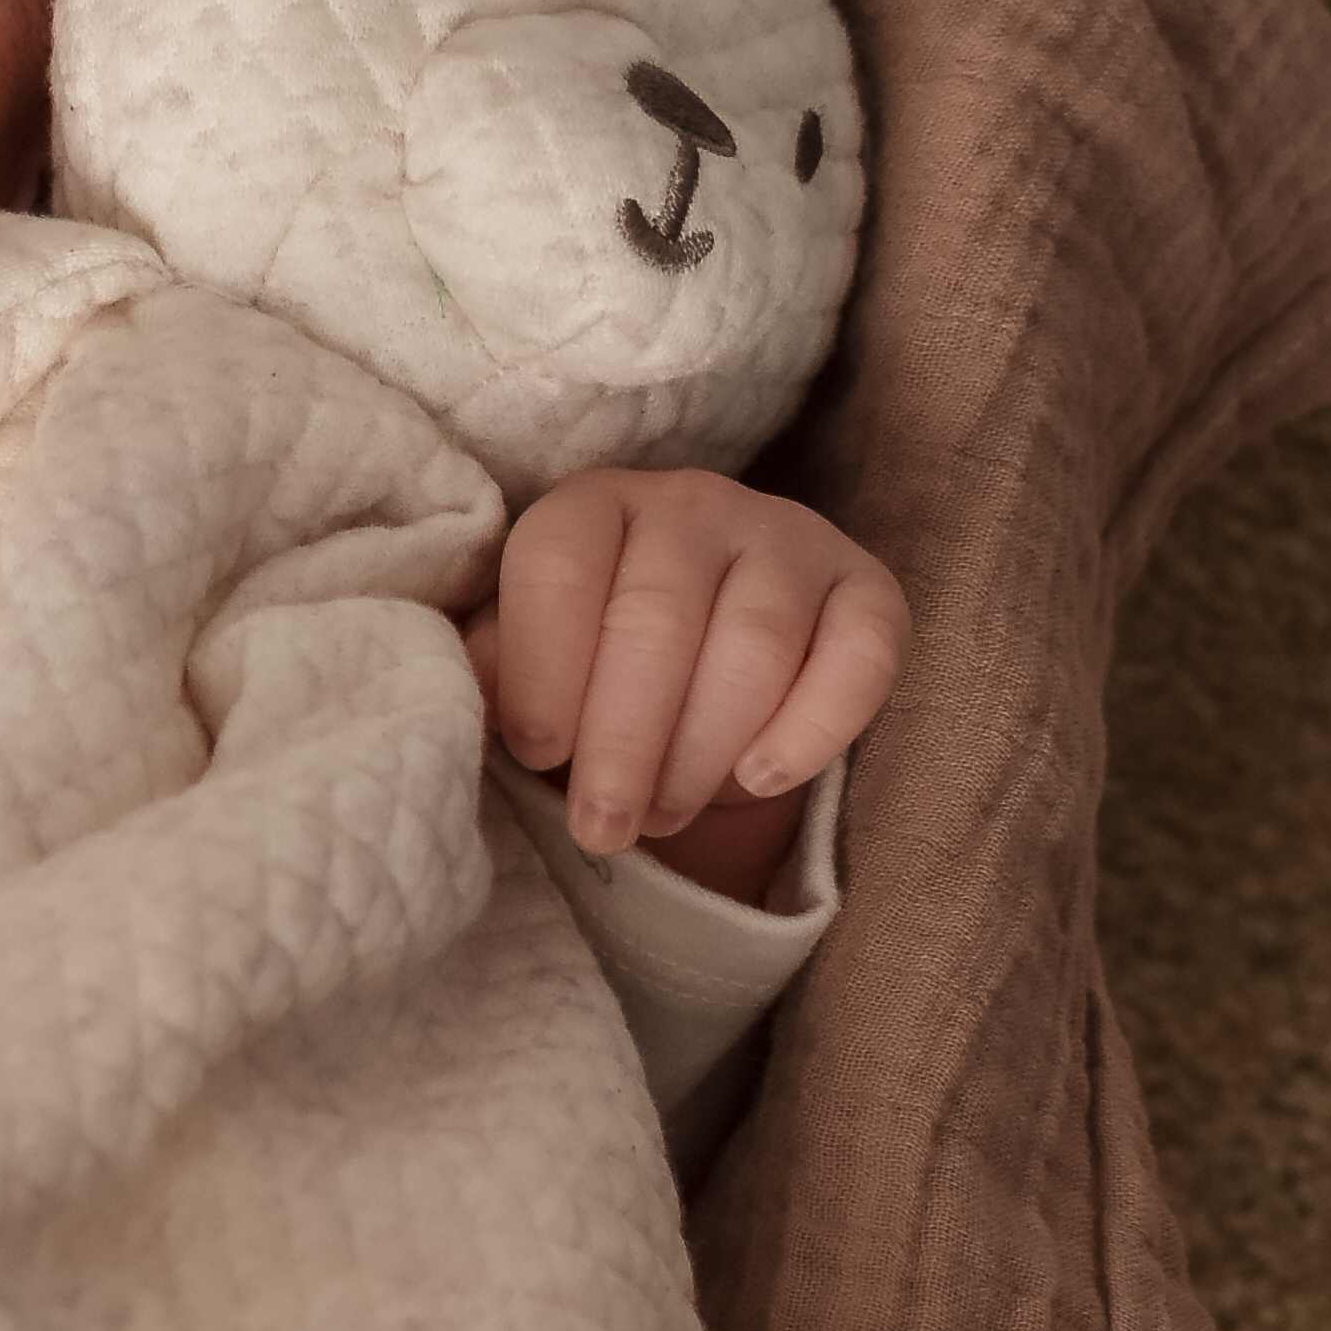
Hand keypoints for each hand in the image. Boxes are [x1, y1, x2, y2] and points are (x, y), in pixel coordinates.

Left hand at [465, 468, 906, 893]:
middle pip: (656, 618)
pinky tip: (760, 778)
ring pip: (753, 644)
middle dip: (623, 741)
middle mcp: (692, 503)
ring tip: (663, 815)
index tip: (535, 755)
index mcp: (592, 507)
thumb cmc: (588, 678)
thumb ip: (491, 672)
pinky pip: (859, 655)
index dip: (544, 670)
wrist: (699, 684)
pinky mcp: (867, 591)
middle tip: (602, 827)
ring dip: (702, 750)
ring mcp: (788, 539)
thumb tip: (463, 699)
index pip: (559, 565)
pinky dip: (812, 726)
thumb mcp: (523, 668)